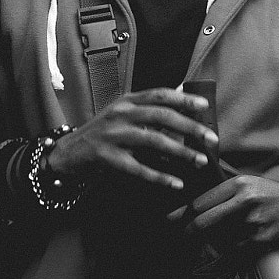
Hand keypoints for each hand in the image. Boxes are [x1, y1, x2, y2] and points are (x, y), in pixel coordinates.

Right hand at [44, 88, 214, 190]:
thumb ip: (148, 108)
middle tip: (212, 138)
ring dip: (181, 152)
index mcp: (126, 101)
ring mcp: (112, 136)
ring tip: (200, 161)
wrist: (67, 153)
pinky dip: (159, 177)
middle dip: (190, 127)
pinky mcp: (107, 158)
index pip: (159, 95)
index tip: (205, 106)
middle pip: (161, 117)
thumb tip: (184, 97)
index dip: (184, 99)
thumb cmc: (102, 132)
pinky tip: (176, 183)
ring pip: (153, 142)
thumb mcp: (122, 113)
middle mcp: (120, 115)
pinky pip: (138, 169)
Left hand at [169, 174, 278, 247]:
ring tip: (215, 241)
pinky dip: (225, 256)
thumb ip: (220, 192)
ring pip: (217, 239)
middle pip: (204, 221)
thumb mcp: (246, 183)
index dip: (182, 214)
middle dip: (188, 232)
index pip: (201, 202)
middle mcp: (245, 201)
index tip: (170, 220)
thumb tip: (189, 209)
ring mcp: (253, 222)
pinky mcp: (260, 240)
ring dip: (211, 243)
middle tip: (181, 237)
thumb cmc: (268, 194)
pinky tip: (224, 255)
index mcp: (238, 184)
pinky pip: (232, 253)